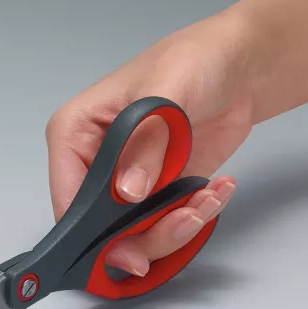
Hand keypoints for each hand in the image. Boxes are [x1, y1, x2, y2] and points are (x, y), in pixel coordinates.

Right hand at [45, 14, 254, 276]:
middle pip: (100, 230)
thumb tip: (128, 191)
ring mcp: (127, 183)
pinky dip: (195, 217)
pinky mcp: (159, 194)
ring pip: (136, 237)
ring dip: (176, 228)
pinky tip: (215, 189)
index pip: (67, 197)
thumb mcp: (167, 93)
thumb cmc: (194, 60)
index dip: (91, 232)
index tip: (128, 249)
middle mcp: (95, 165)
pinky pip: (166, 228)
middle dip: (146, 235)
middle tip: (186, 218)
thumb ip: (145, 144)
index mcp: (75, 133)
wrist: (240, 67)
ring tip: (207, 198)